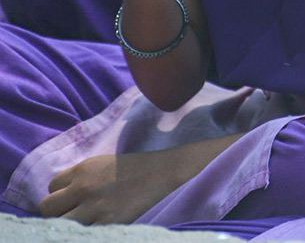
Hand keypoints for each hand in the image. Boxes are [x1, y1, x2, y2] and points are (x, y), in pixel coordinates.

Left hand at [39, 150, 187, 223]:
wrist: (163, 173)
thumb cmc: (134, 167)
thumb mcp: (103, 163)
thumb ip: (80, 177)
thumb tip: (61, 195)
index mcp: (83, 170)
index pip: (51, 187)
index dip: (61, 194)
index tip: (73, 197)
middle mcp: (83, 188)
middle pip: (47, 207)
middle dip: (57, 211)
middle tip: (73, 212)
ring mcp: (94, 208)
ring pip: (59, 225)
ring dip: (68, 225)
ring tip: (84, 221)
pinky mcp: (107, 223)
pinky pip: (81, 235)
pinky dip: (85, 233)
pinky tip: (96, 226)